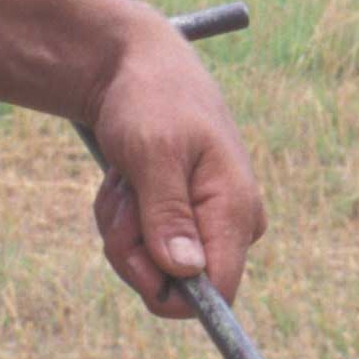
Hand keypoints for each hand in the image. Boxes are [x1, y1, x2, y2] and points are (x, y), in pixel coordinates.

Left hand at [83, 13, 265, 316]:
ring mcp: (207, 222)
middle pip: (174, 285)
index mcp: (236, 209)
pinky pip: (142, 247)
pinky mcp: (184, 219)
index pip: (218, 294)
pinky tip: (128, 178)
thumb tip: (187, 273)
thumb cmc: (149, 98)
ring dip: (123, 227)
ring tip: (128, 178)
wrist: (136, 64)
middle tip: (125, 195)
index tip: (132, 251)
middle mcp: (231, 224)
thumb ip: (168, 214)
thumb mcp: (153, 152)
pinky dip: (122, 217)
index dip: (169, 291)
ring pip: (151, 268)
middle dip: (133, 248)